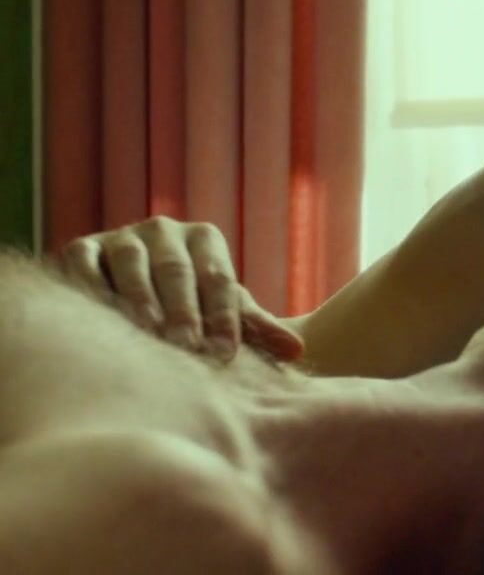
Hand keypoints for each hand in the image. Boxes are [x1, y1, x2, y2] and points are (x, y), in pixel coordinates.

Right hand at [58, 216, 303, 361]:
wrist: (131, 295)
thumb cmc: (191, 307)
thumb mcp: (223, 313)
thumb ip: (257, 330)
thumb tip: (297, 351)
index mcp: (205, 241)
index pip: (219, 279)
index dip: (224, 316)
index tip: (226, 354)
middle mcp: (165, 231)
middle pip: (177, 270)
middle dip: (184, 310)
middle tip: (189, 347)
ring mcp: (123, 237)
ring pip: (132, 262)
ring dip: (140, 296)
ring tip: (149, 331)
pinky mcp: (83, 247)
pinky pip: (85, 262)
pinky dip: (91, 285)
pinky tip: (98, 317)